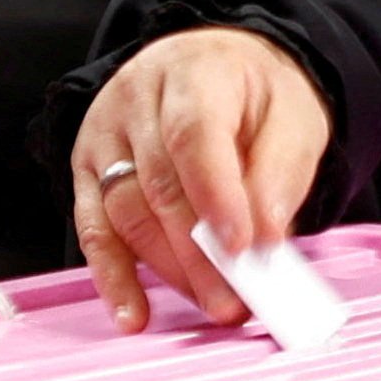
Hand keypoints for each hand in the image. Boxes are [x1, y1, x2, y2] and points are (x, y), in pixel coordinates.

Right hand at [70, 26, 332, 334]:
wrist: (215, 65)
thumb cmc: (255, 96)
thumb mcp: (293, 116)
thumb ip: (281, 174)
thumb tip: (265, 238)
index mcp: (194, 71)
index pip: (193, 134)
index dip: (215, 195)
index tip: (242, 247)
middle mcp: (137, 96)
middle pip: (159, 184)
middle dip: (199, 252)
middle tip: (236, 301)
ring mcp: (104, 133)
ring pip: (126, 212)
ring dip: (169, 269)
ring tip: (213, 305)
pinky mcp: (87, 169)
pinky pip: (93, 230)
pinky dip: (112, 277)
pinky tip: (133, 315)